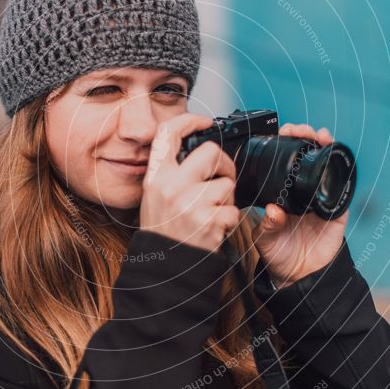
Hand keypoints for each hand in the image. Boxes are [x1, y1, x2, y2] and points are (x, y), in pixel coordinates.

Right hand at [140, 113, 240, 252]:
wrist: (165, 268)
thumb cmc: (164, 231)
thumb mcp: (155, 196)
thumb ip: (171, 171)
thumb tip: (197, 147)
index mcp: (155, 176)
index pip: (167, 133)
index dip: (188, 120)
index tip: (204, 122)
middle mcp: (170, 186)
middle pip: (211, 152)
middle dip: (224, 164)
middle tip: (222, 178)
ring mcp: (189, 203)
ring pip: (227, 184)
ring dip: (227, 198)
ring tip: (213, 212)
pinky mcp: (208, 221)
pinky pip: (233, 210)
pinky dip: (230, 220)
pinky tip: (215, 227)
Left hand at [251, 123, 348, 288]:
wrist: (298, 275)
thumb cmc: (277, 253)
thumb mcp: (265, 239)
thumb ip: (268, 226)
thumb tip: (273, 212)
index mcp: (281, 192)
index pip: (284, 161)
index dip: (285, 144)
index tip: (282, 132)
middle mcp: (301, 190)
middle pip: (307, 155)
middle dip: (306, 136)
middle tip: (301, 130)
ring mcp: (320, 197)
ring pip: (326, 165)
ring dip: (326, 146)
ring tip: (321, 135)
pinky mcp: (337, 209)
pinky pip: (343, 188)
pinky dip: (342, 173)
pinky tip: (337, 160)